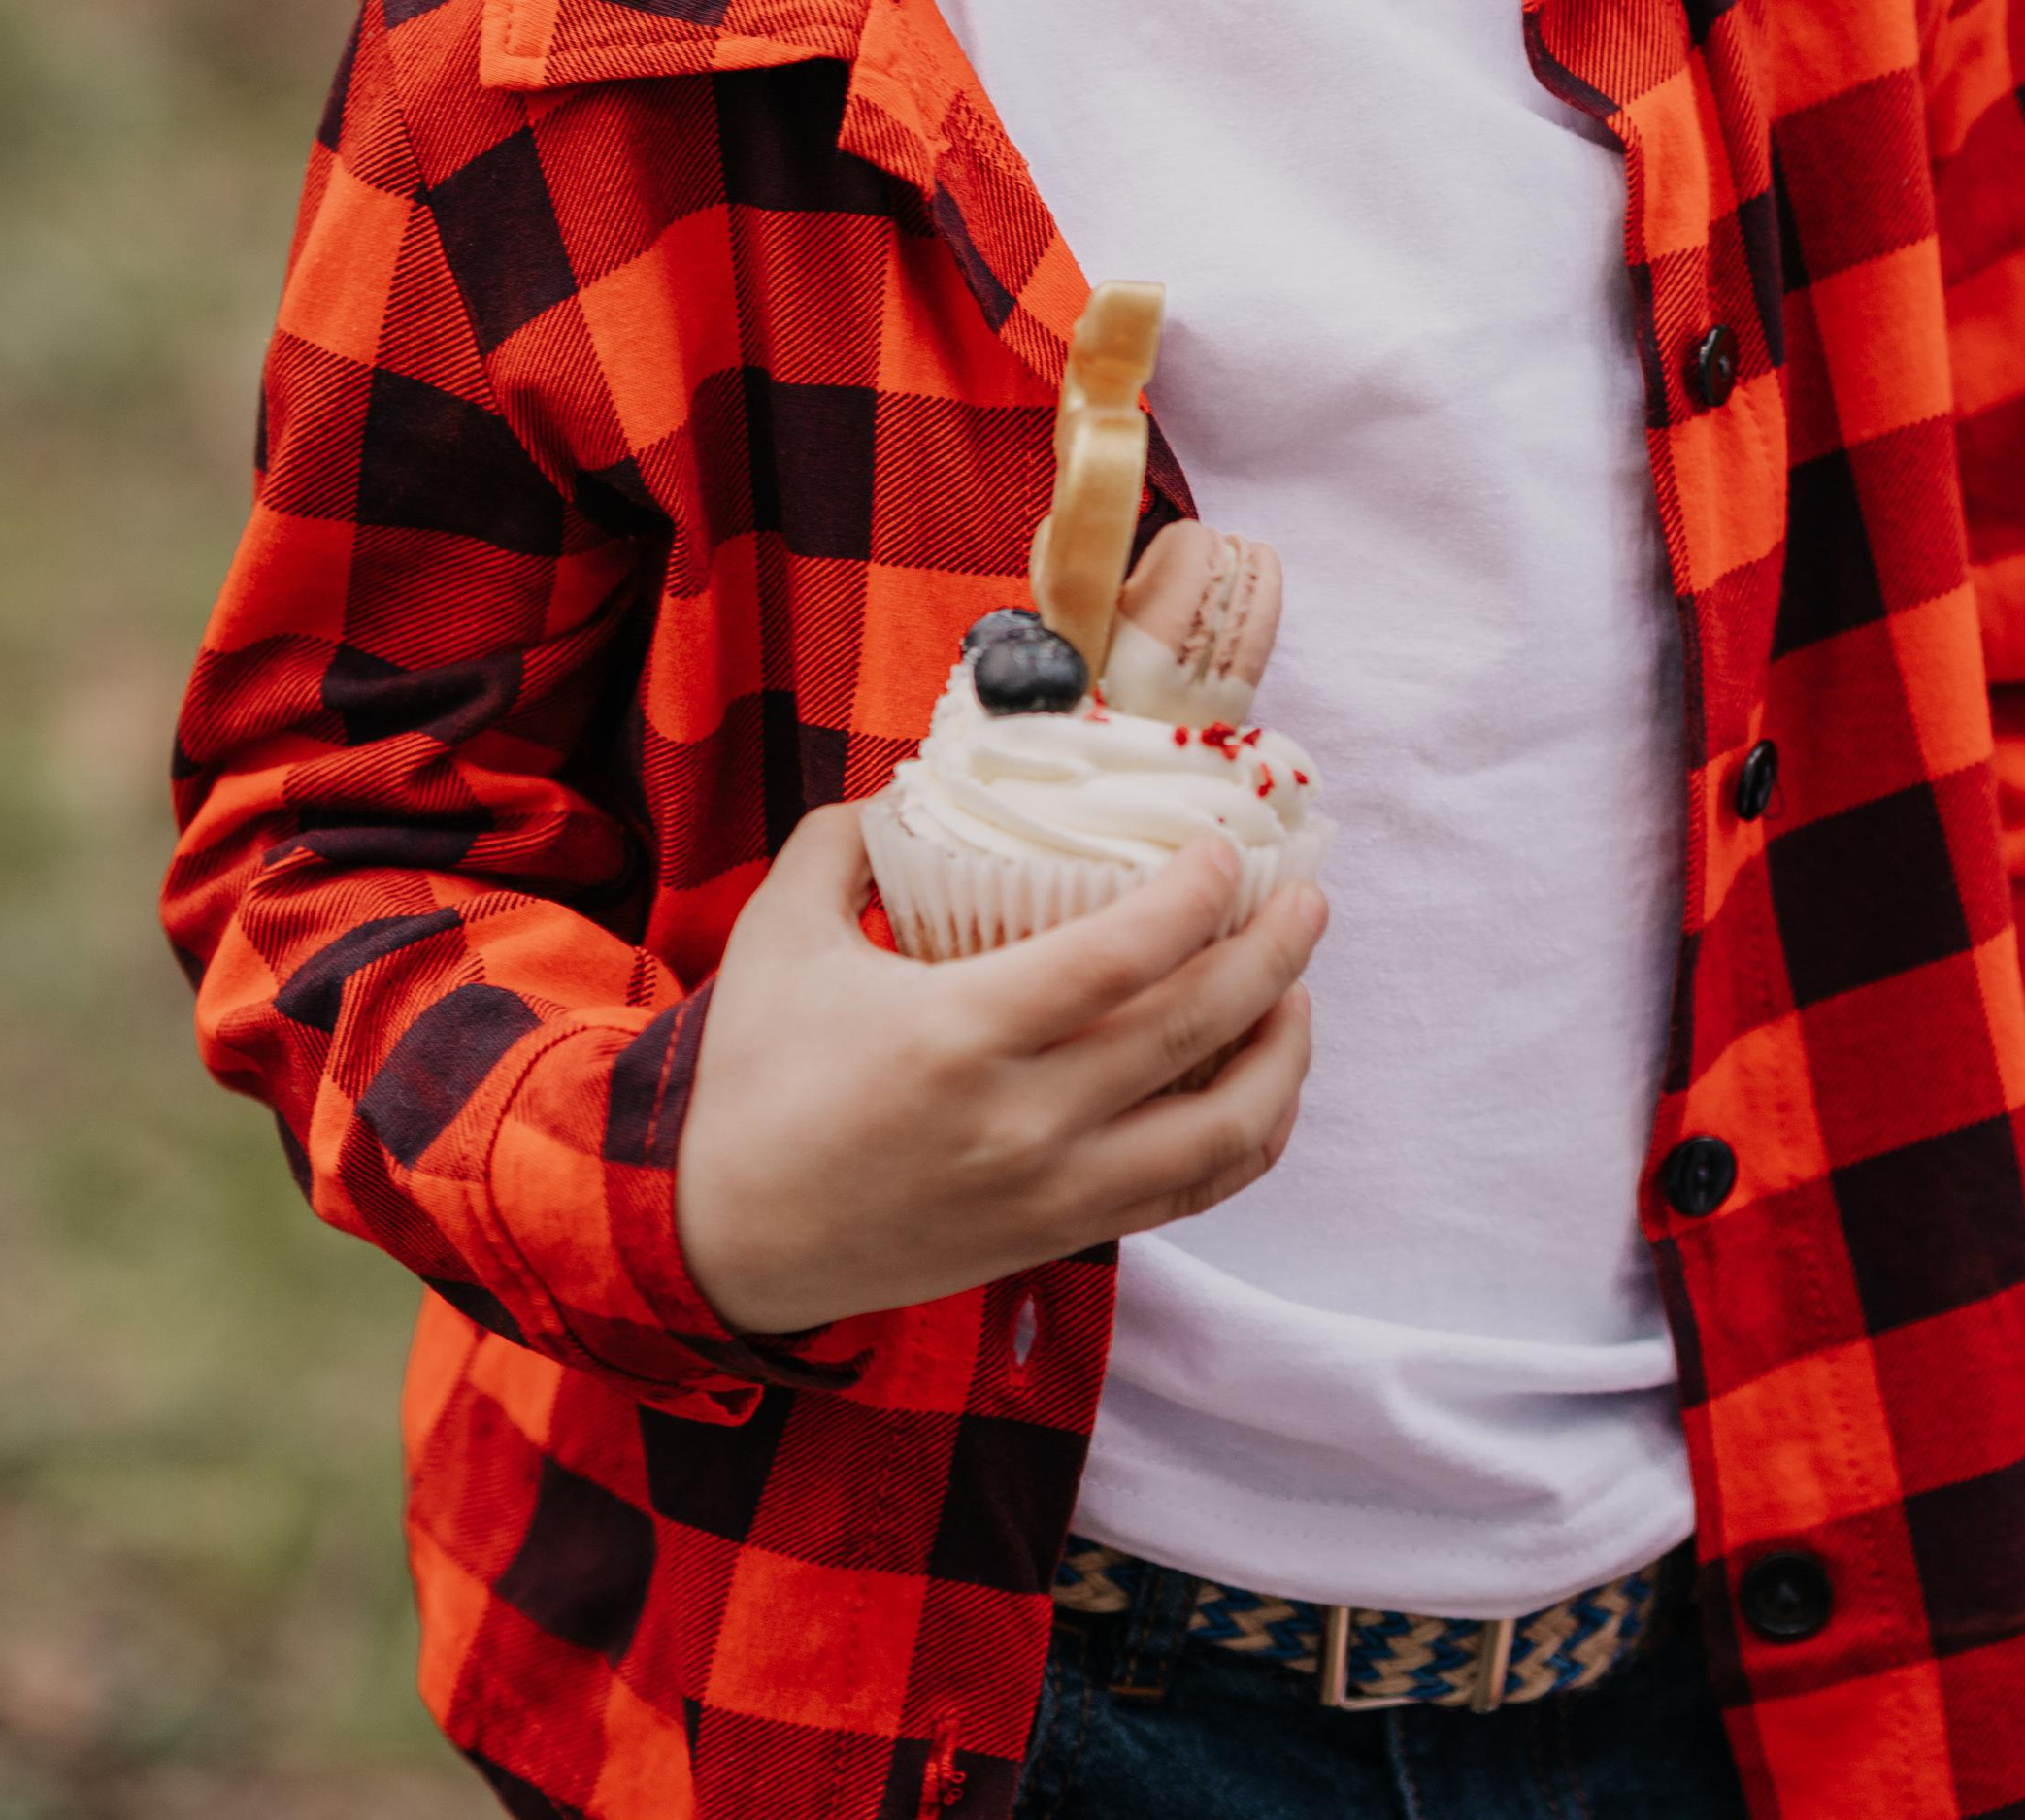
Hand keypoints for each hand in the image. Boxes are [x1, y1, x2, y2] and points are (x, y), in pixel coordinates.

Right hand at [674, 804, 1324, 1337]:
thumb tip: (915, 782)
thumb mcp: (780, 934)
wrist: (717, 1242)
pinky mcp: (1055, 1241)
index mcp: (958, 1034)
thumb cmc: (750, 1081)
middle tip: (1308, 901)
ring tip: (1297, 992)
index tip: (1227, 849)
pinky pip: (1188, 1194)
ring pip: (1218, 1132)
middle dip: (1272, 957)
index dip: (1195, 898)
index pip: (1120, 959)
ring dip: (1281, 1056)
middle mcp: (1021, 1122)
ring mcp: (1049, 1194)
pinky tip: (1262, 1085)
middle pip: (1190, 1033)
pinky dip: (1247, 1139)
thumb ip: (846, 840)